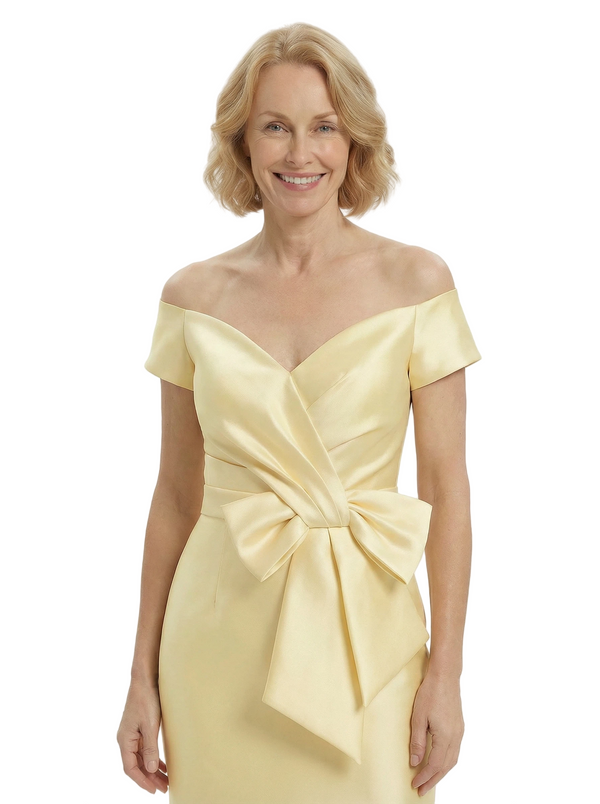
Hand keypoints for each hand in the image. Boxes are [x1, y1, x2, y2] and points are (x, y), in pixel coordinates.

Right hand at [117, 679, 168, 793]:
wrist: (145, 679)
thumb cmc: (146, 699)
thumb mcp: (150, 725)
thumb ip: (150, 747)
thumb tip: (150, 769)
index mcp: (124, 740)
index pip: (130, 768)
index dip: (142, 781)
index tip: (153, 790)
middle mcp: (126, 739)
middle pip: (136, 765)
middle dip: (149, 778)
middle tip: (164, 788)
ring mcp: (132, 734)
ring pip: (141, 758)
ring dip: (152, 770)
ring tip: (165, 780)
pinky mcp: (139, 728)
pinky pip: (144, 749)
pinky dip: (153, 758)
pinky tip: (162, 764)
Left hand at [409, 672, 464, 796]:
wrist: (445, 676)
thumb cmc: (430, 693)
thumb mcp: (418, 717)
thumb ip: (418, 741)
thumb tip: (415, 762)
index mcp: (446, 736)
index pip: (435, 765)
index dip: (425, 777)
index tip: (415, 784)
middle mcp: (456, 737)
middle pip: (446, 766)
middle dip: (433, 779)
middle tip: (421, 789)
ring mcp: (459, 731)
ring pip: (452, 760)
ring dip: (441, 772)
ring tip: (429, 779)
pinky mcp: (459, 726)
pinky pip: (454, 750)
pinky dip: (446, 761)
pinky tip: (439, 761)